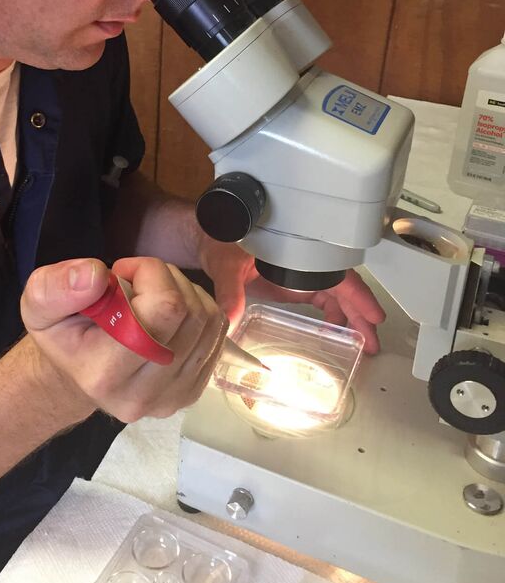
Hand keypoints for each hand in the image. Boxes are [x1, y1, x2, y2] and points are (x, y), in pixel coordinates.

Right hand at [20, 256, 227, 421]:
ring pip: (207, 318)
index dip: (151, 273)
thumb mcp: (38, 304)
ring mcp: (172, 398)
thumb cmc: (62, 335)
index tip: (123, 271)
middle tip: (135, 282)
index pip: (164, 308)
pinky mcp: (192, 392)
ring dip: (184, 292)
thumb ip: (56, 287)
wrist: (76, 374)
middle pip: (189, 311)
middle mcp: (143, 394)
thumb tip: (96, 275)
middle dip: (166, 279)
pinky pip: (216, 333)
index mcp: (104, 373)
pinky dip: (197, 310)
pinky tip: (167, 315)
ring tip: (149, 297)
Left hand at [198, 236, 384, 353]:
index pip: (337, 275)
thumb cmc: (219, 240)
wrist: (206, 239)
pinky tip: (335, 332)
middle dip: (361, 314)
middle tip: (373, 342)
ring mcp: (298, 274)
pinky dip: (332, 316)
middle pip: (342, 288)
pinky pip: (321, 298)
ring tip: (362, 343)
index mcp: (296, 252)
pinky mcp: (290, 283)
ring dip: (350, 317)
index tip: (374, 315)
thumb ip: (229, 291)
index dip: (359, 296)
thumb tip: (230, 318)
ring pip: (334, 295)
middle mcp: (302, 263)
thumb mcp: (225, 264)